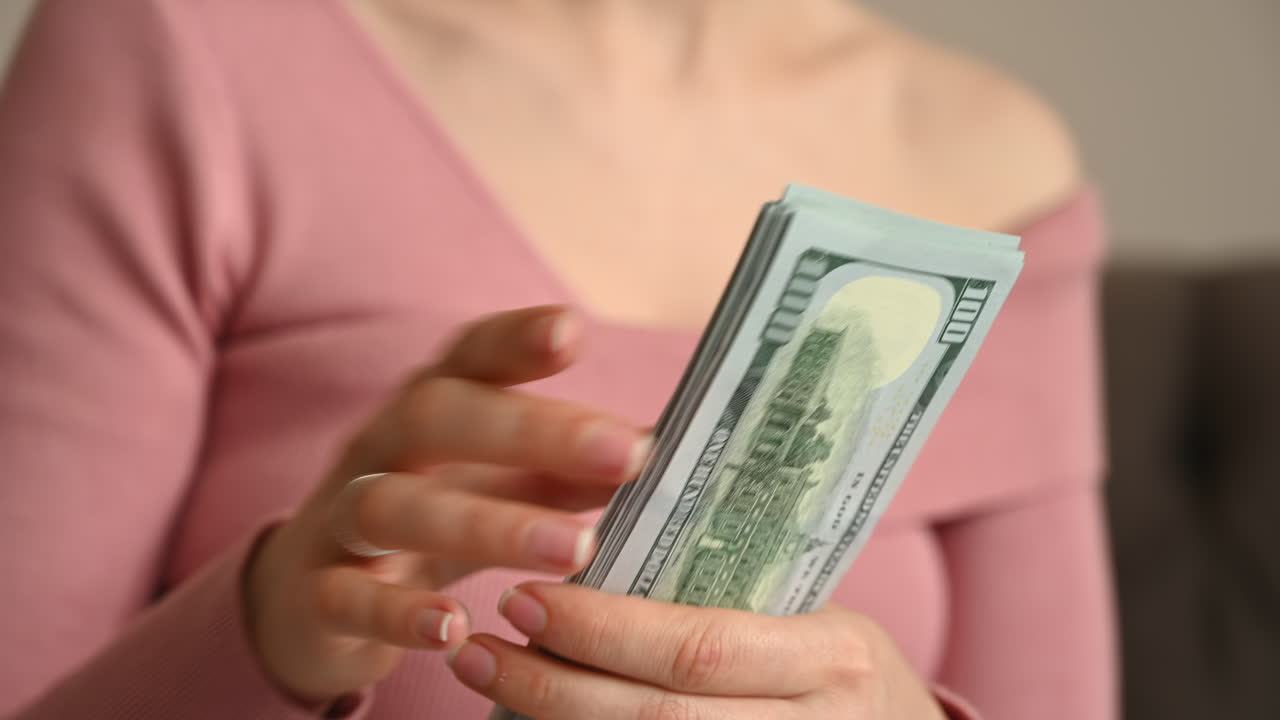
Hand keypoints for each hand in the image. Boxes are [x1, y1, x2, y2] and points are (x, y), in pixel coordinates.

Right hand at [243, 306, 649, 705]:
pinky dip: (398, 613)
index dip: (514, 340)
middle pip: (436, 417)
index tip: (572, 330)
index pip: (467, 358)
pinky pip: (350, 597)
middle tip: (625, 456)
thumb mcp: (498, 487)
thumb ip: (567, 471)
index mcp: (428, 409)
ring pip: (397, 507)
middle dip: (529, 431)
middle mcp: (379, 449)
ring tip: (575, 548)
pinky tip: (454, 629)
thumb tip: (659, 454)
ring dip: (488, 525)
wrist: (309, 592)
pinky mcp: (318, 593)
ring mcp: (341, 519)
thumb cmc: (433, 518)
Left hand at [450, 582, 948, 719]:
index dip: (601, 631)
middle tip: (479, 648)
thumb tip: (597, 558)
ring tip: (489, 684)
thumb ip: (728, 598)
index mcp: (832, 658)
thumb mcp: (813, 617)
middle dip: (555, 686)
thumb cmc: (844, 668)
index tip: (524, 598)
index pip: (698, 648)